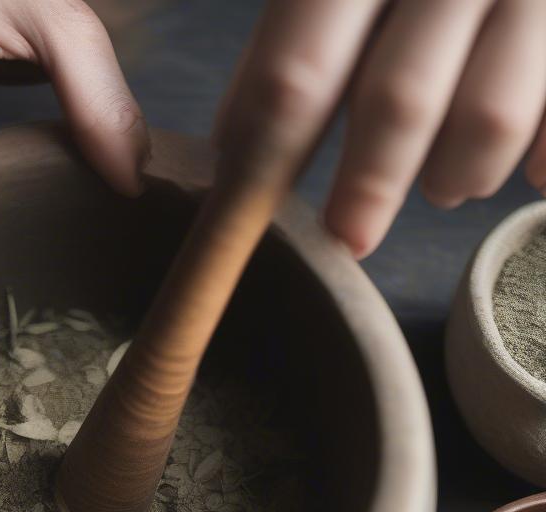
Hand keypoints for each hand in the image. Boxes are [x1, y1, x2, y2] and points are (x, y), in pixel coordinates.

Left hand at [215, 0, 545, 256]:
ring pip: (487, 119)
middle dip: (367, 187)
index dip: (268, 157)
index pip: (296, 75)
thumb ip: (296, 36)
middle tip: (349, 238)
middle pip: (396, 101)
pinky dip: (541, 164)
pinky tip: (526, 174)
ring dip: (455, 174)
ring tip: (442, 187)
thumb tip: (234, 140)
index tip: (247, 213)